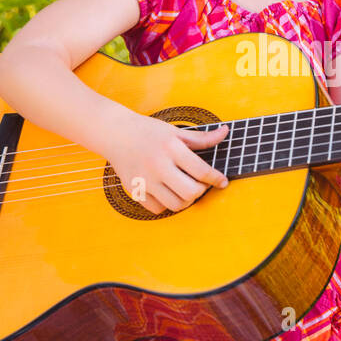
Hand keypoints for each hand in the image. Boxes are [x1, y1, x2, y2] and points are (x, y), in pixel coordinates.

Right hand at [103, 113, 229, 213]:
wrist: (115, 133)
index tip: (222, 182)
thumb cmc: (147, 131)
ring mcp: (145, 180)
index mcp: (171, 148)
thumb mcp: (175, 131)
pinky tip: (168, 192)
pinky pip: (158, 209)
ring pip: (176, 205)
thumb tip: (225, 133)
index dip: (216, 179)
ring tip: (185, 189)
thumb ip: (202, 138)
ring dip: (186, 200)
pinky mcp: (135, 190)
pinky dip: (167, 204)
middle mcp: (158, 166)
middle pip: (191, 193)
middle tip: (200, 184)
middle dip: (201, 190)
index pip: (201, 170)